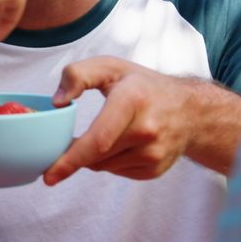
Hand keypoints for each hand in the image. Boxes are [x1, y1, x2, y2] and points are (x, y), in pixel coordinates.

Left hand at [43, 56, 197, 184]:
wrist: (191, 110)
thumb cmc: (143, 86)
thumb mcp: (110, 67)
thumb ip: (77, 74)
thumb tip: (57, 102)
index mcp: (133, 100)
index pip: (98, 140)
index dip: (71, 159)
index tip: (49, 174)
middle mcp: (147, 129)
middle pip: (96, 156)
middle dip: (74, 156)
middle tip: (60, 151)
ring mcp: (154, 154)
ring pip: (104, 166)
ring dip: (92, 156)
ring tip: (104, 133)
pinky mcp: (155, 169)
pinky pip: (117, 171)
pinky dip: (109, 160)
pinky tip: (121, 143)